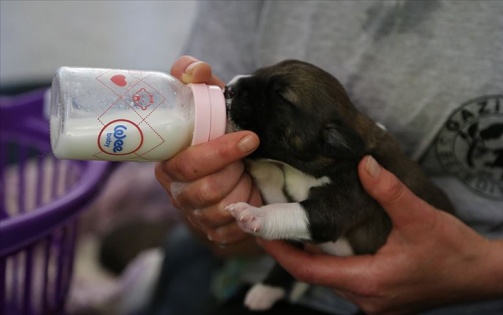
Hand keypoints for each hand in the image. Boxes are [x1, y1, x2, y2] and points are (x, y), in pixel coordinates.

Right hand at [155, 56, 262, 255]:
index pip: (188, 164)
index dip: (220, 153)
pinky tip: (254, 199)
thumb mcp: (208, 102)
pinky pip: (233, 233)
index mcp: (169, 163)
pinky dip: (250, 215)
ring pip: (222, 212)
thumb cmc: (218, 133)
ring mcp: (194, 216)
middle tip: (250, 160)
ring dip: (244, 192)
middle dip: (234, 173)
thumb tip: (198, 70)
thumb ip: (195, 79)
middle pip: (205, 191)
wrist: (235, 171)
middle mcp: (177, 192)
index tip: (251, 138)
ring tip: (251, 177)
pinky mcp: (214, 234)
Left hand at [259, 155, 491, 313]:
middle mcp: (367, 300)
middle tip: (269, 224)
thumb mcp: (420, 217)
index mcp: (370, 283)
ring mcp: (374, 303)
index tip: (257, 231)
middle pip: (315, 276)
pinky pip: (345, 280)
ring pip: (330, 279)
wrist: (483, 275)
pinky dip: (330, 262)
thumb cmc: (454, 250)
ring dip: (310, 257)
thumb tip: (363, 162)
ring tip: (290, 229)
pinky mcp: (382, 298)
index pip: (310, 270)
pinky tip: (326, 243)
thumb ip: (389, 190)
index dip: (281, 251)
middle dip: (290, 251)